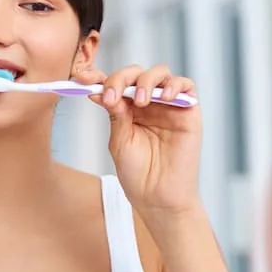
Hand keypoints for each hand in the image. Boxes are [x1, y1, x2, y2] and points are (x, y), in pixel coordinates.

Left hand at [77, 64, 202, 219]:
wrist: (158, 197)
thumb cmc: (138, 174)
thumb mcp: (119, 140)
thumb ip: (116, 113)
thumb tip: (101, 90)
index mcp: (128, 110)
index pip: (115, 84)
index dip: (99, 77)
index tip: (82, 79)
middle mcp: (148, 104)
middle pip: (136, 74)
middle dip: (121, 79)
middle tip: (112, 95)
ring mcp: (169, 106)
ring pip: (160, 73)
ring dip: (147, 81)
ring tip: (141, 102)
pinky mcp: (189, 112)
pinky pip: (186, 86)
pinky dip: (175, 85)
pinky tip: (164, 98)